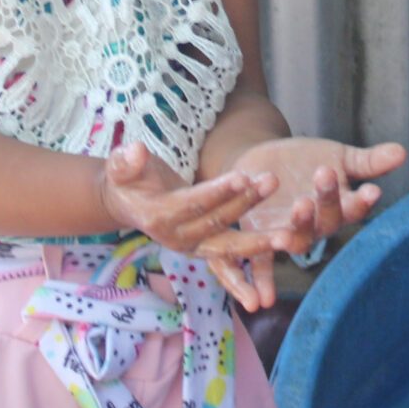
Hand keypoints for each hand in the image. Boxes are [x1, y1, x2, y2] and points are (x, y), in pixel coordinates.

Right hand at [97, 142, 283, 272]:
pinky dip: (257, 255)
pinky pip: (234, 256)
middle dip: (246, 204)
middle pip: (216, 222)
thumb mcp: (120, 167)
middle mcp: (177, 238)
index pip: (192, 203)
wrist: (129, 202)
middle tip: (272, 183)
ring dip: (259, 240)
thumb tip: (135, 151)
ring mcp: (193, 247)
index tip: (243, 175)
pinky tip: (285, 246)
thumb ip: (126, 162)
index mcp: (158, 217)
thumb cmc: (127, 178)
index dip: (217, 191)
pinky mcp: (207, 248)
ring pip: (230, 245)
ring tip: (289, 232)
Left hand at [199, 136, 405, 309]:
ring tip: (300, 207)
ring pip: (298, 238)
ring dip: (299, 227)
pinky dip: (262, 282)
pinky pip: (262, 265)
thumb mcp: (338, 156)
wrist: (263, 165)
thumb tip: (403, 152)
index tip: (372, 190)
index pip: (355, 206)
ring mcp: (290, 234)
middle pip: (326, 220)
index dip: (363, 200)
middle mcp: (317, 226)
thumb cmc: (307, 162)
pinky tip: (263, 301)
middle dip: (327, 200)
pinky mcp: (260, 239)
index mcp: (338, 206)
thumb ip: (368, 161)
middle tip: (325, 174)